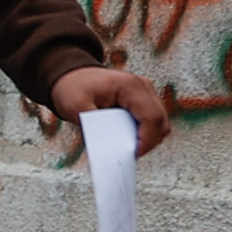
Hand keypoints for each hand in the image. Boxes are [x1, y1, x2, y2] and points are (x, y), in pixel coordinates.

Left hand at [49, 61, 173, 154]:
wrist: (71, 76)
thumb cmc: (73, 88)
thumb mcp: (77, 108)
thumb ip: (96, 128)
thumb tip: (110, 149)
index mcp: (130, 86)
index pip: (151, 118)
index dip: (146, 140)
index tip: (132, 154)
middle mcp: (143, 87)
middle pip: (161, 122)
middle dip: (148, 142)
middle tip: (128, 154)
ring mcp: (146, 92)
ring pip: (160, 123)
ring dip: (147, 139)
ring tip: (126, 147)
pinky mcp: (143, 100)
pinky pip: (152, 121)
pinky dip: (143, 133)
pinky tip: (127, 139)